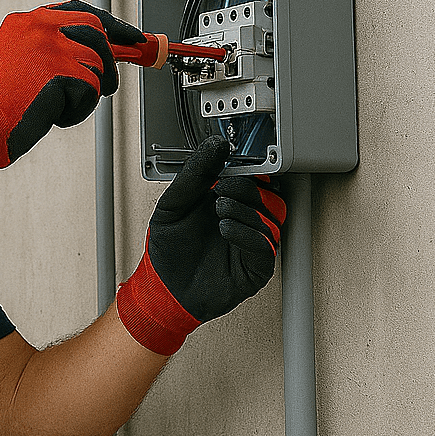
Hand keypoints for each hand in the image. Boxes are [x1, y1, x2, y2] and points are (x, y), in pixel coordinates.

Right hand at [0, 0, 134, 196]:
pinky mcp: (61, 70)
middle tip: (107, 82)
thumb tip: (96, 52)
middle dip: (108, 60)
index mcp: (26, 22)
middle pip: (96, 31)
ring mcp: (50, 46)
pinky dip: (78, 110)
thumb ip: (52, 49)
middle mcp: (38, 27)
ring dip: (86, 92)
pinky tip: (52, 114)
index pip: (79, 10)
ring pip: (97, 64)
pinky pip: (91, 90)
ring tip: (56, 105)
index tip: (128, 36)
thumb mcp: (19, 62)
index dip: (108, 25)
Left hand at [115, 135, 286, 354]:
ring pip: (271, 218)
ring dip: (246, 208)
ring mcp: (251, 244)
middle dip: (246, 187)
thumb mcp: (173, 203)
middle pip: (268, 195)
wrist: (163, 289)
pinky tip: (225, 228)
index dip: (247, 168)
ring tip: (220, 209)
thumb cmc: (168, 250)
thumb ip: (193, 174)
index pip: (251, 179)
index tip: (233, 159)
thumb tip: (213, 146)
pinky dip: (247, 233)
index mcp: (226, 202)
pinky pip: (266, 246)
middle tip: (222, 188)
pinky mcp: (256, 268)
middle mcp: (242, 221)